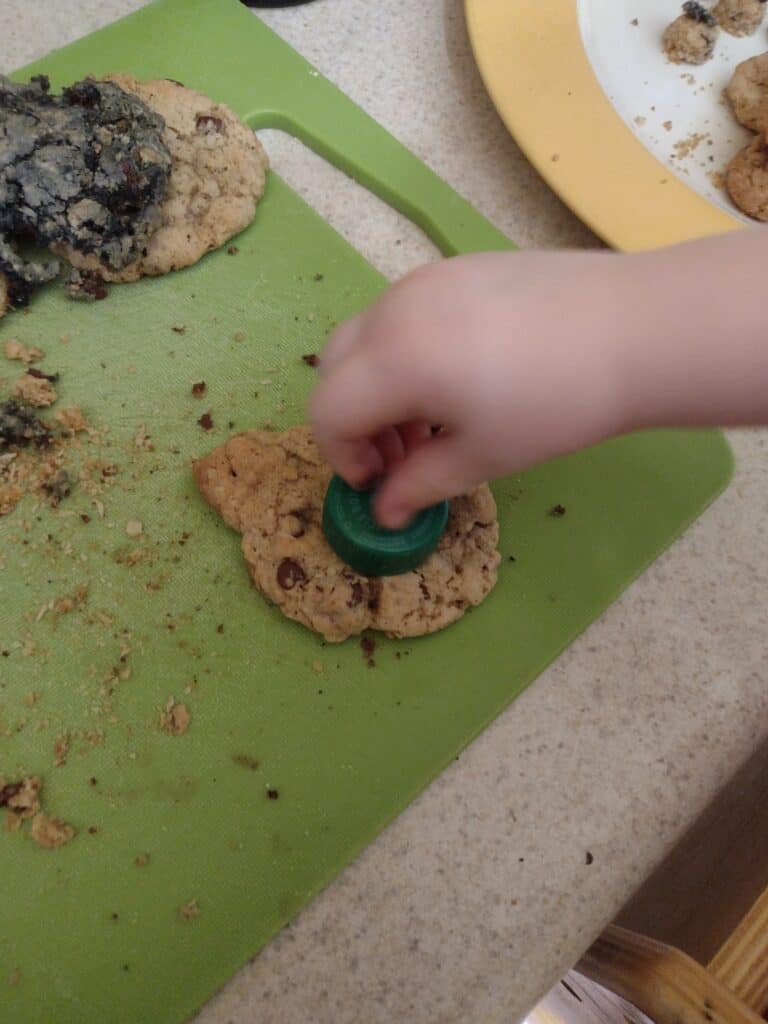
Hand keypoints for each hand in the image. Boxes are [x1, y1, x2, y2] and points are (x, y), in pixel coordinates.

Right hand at [310, 250, 632, 527]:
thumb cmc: (558, 404)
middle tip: (399, 455)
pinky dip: (403, 353)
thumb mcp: (483, 457)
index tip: (380, 483)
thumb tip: (384, 512)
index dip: (341, 456)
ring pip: (366, 338)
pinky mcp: (455, 267)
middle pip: (334, 368)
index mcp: (395, 360)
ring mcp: (424, 280)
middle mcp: (395, 310)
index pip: (326, 410)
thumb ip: (419, 485)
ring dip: (376, 387)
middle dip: (352, 419)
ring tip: (432, 422)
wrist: (635, 328)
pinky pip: (402, 314)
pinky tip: (458, 378)